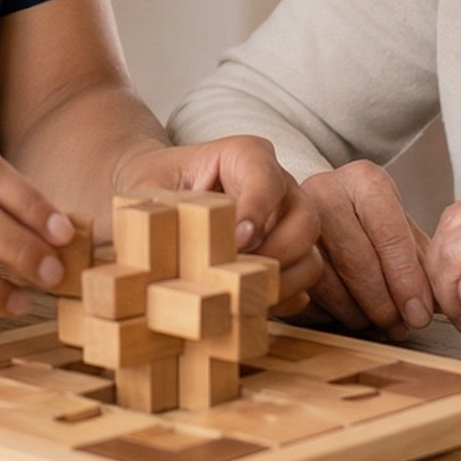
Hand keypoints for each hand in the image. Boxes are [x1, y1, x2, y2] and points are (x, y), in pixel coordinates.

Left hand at [113, 135, 324, 314]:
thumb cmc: (155, 185)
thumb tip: (173, 237)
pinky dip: (284, 298)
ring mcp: (288, 220)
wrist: (160, 195)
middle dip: (277, 255)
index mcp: (247, 156)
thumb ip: (160, 207)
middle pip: (305, 219)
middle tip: (240, 275)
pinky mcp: (289, 252)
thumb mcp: (148, 189)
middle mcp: (279, 186)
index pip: (267, 179)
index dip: (257, 211)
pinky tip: (251, 304)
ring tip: (243, 295)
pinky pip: (303, 280)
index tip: (238, 242)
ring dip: (282, 283)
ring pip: (311, 255)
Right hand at [297, 160, 434, 337]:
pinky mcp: (274, 247)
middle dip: (384, 304)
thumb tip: (444, 302)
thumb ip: (420, 260)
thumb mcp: (397, 226)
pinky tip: (345, 315)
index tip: (421, 313)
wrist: (316, 204)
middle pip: (358, 261)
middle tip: (400, 327)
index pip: (390, 236)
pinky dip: (327, 312)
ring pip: (328, 282)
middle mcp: (325, 191)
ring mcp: (292, 219)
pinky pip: (302, 291)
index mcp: (364, 181)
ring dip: (356, 313)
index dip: (407, 281)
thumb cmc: (364, 220)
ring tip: (374, 323)